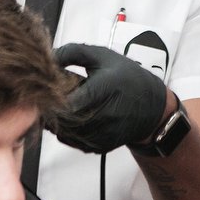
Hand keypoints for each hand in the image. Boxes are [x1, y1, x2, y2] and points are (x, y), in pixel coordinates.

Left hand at [50, 43, 167, 153]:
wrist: (152, 107)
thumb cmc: (129, 80)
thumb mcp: (103, 56)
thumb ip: (73, 52)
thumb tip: (50, 56)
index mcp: (105, 89)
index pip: (68, 102)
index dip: (53, 97)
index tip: (47, 88)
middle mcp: (106, 115)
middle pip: (64, 119)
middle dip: (52, 108)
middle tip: (49, 96)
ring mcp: (103, 134)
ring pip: (64, 133)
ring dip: (57, 120)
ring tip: (62, 105)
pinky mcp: (100, 146)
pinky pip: (72, 142)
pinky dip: (66, 130)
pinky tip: (72, 117)